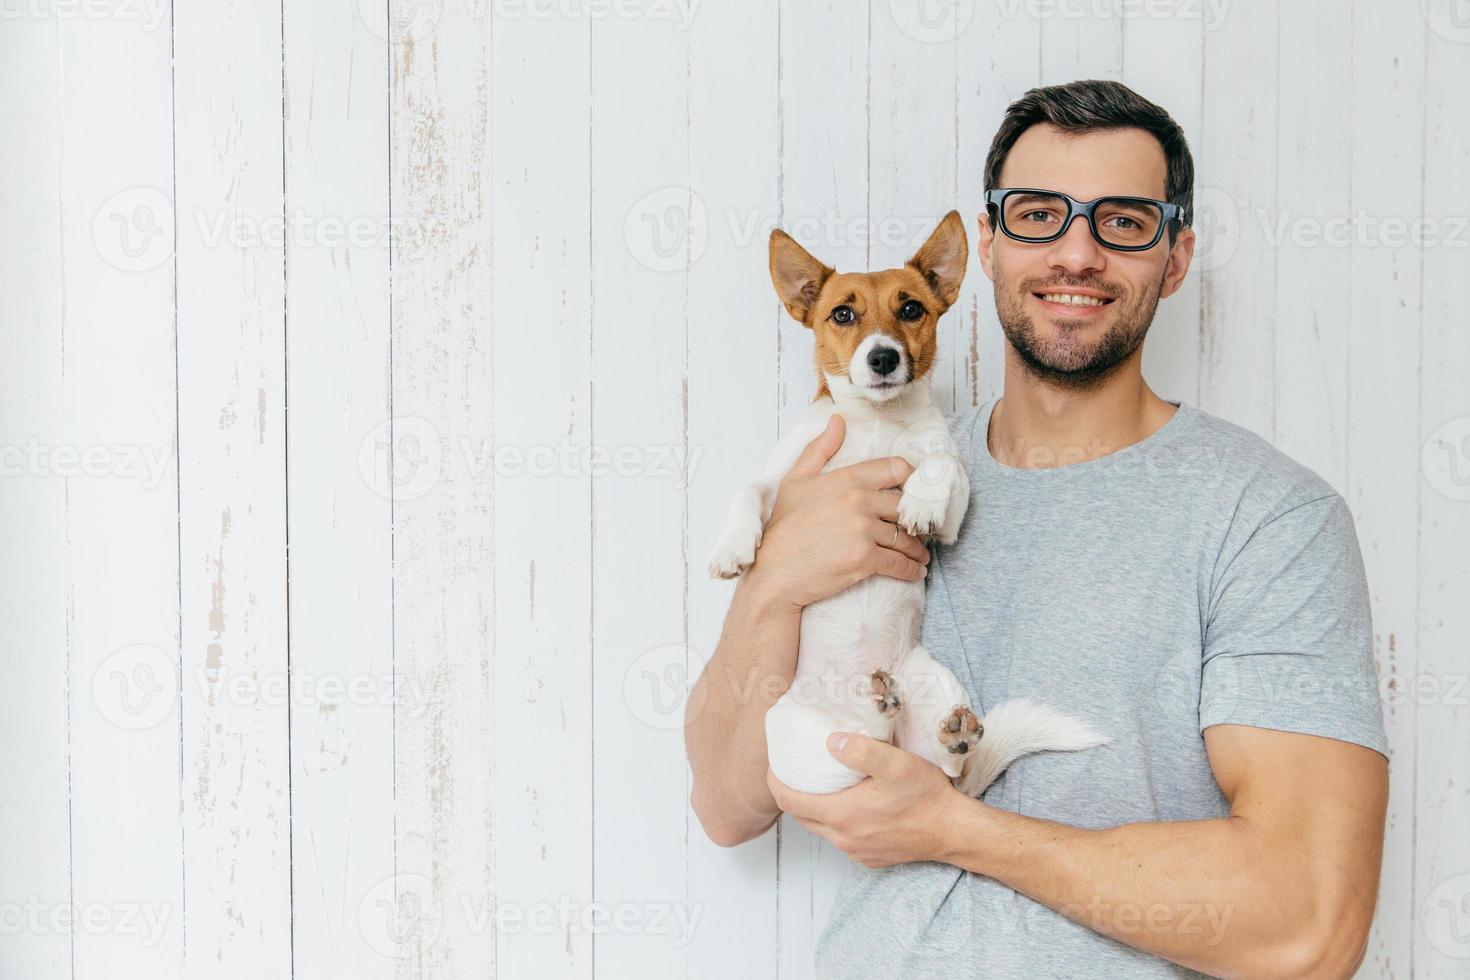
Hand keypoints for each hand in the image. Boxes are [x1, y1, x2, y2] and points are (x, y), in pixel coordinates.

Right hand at [746, 414, 929, 610]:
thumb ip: (820, 449)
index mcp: (846, 479)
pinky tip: (915, 571)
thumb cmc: (784, 527)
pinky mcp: (864, 558)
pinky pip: (900, 563)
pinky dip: (911, 569)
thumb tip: (838, 421)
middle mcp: (858, 501)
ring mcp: (863, 530)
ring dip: (916, 549)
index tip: (917, 493)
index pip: (896, 469)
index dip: (912, 480)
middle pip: (904, 506)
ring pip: (904, 537)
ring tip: (919, 555)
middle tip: (920, 529)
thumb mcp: (796, 480)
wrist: (775, 570)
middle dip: (915, 520)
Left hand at [765, 731, 965, 867]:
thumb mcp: (895, 764)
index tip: (772, 764)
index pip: (789, 801)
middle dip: (790, 793)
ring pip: (820, 828)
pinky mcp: (869, 857)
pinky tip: (846, 803)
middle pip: (801, 816)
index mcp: (842, 814)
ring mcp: (856, 850)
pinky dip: (833, 821)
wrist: (952, 831)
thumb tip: (830, 741)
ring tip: (817, 783)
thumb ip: (861, 750)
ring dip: (813, 808)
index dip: (775, 782)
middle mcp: (843, 837)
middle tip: (791, 770)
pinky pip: (840, 838)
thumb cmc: (925, 796)